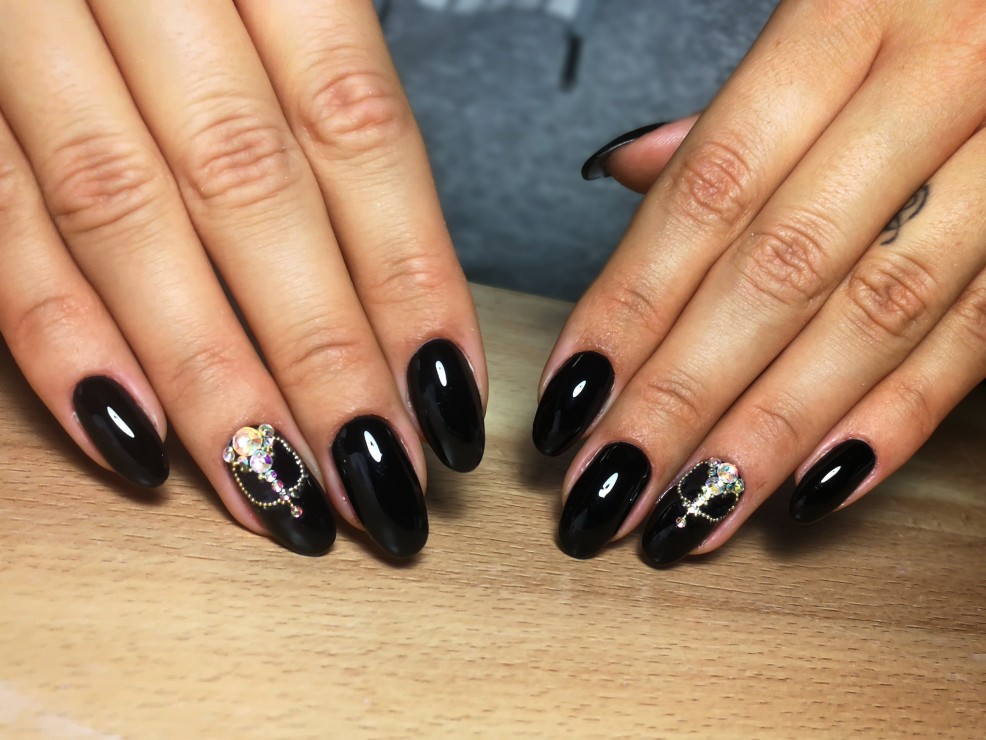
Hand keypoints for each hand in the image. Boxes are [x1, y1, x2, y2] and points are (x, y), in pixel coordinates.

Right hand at [0, 0, 485, 556]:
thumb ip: (314, 86)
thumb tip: (395, 273)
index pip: (356, 132)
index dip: (409, 278)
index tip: (450, 400)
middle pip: (252, 194)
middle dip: (324, 360)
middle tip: (382, 483)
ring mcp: (23, 29)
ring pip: (126, 221)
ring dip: (211, 380)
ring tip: (282, 495)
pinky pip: (0, 222)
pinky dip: (62, 337)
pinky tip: (136, 441)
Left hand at [535, 0, 985, 563]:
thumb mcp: (837, 11)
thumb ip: (738, 109)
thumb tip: (630, 172)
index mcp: (850, 13)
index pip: (708, 191)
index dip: (630, 303)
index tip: (571, 396)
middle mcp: (938, 79)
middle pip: (777, 270)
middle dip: (681, 395)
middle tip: (609, 484)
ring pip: (875, 315)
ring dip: (772, 431)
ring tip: (693, 511)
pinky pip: (979, 334)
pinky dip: (896, 417)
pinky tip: (814, 486)